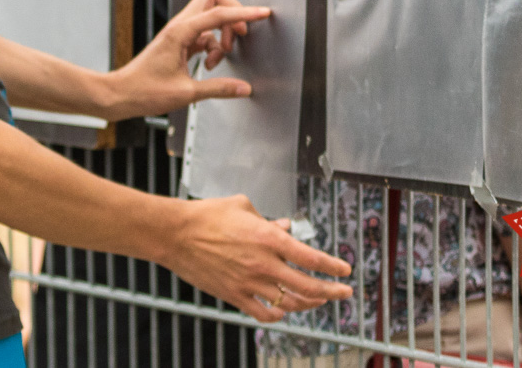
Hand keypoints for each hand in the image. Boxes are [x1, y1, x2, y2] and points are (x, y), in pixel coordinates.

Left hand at [100, 0, 269, 119]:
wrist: (120, 93)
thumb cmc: (144, 91)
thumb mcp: (186, 93)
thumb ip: (218, 88)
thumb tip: (244, 88)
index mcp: (180, 32)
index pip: (219, 14)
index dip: (244, 13)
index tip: (263, 13)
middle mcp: (179, 27)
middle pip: (213, 0)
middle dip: (232, 12)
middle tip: (240, 35)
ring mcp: (178, 33)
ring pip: (209, 17)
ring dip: (222, 34)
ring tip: (220, 59)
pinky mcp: (178, 42)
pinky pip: (203, 33)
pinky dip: (212, 45)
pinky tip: (209, 65)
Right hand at [160, 195, 352, 322]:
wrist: (175, 234)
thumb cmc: (207, 215)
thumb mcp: (243, 206)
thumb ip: (268, 219)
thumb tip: (286, 228)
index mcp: (268, 238)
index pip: (311, 258)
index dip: (333, 267)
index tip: (346, 270)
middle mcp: (264, 264)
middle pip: (308, 286)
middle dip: (333, 292)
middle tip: (345, 292)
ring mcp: (249, 283)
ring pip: (290, 303)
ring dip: (309, 304)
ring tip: (319, 301)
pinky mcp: (234, 296)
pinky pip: (264, 314)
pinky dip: (279, 315)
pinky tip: (284, 311)